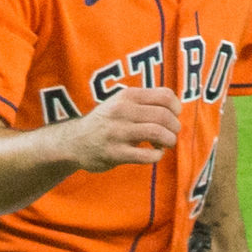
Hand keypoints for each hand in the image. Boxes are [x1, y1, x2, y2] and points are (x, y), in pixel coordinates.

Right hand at [62, 87, 181, 171]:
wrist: (75, 141)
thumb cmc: (106, 122)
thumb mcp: (121, 102)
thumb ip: (144, 102)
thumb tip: (175, 110)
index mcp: (127, 96)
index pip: (165, 95)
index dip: (177, 107)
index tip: (174, 116)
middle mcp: (122, 111)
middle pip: (164, 115)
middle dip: (175, 127)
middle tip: (171, 134)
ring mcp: (118, 132)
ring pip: (158, 133)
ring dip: (169, 141)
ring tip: (165, 144)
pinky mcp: (115, 153)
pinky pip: (146, 155)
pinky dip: (157, 156)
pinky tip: (154, 154)